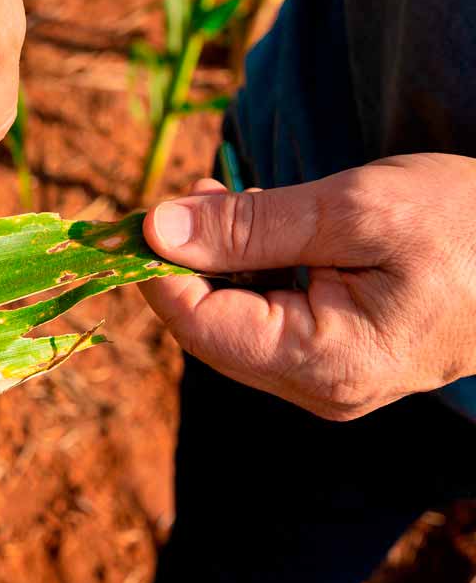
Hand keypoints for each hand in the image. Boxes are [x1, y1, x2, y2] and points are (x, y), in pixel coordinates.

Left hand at [140, 153, 475, 419]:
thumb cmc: (465, 223)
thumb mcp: (354, 210)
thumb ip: (250, 226)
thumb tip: (156, 230)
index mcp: (325, 363)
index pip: (199, 326)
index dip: (157, 271)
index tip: (138, 214)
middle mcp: (319, 389)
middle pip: (209, 330)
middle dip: (185, 262)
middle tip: (190, 193)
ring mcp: (327, 380)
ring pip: (232, 322)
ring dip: (215, 262)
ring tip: (222, 199)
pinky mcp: (335, 358)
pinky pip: (264, 319)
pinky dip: (247, 272)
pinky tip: (256, 227)